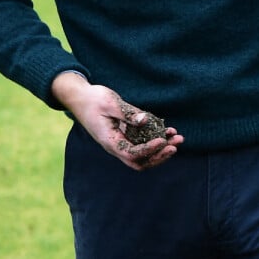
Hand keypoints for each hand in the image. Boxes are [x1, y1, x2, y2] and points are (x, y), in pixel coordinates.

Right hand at [51, 72, 182, 170]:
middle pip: (139, 161)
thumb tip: (145, 120)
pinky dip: (157, 138)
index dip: (148, 150)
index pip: (131, 154)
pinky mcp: (126, 134)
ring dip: (162, 149)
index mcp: (110, 141)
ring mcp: (121, 141)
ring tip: (178, 138)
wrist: (80, 97)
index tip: (162, 140)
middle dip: (159, 156)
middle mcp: (116, 145)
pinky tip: (169, 130)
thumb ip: (127, 113)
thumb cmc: (94, 99)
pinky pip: (143, 142)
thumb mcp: (111, 104)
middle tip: (175, 145)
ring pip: (143, 154)